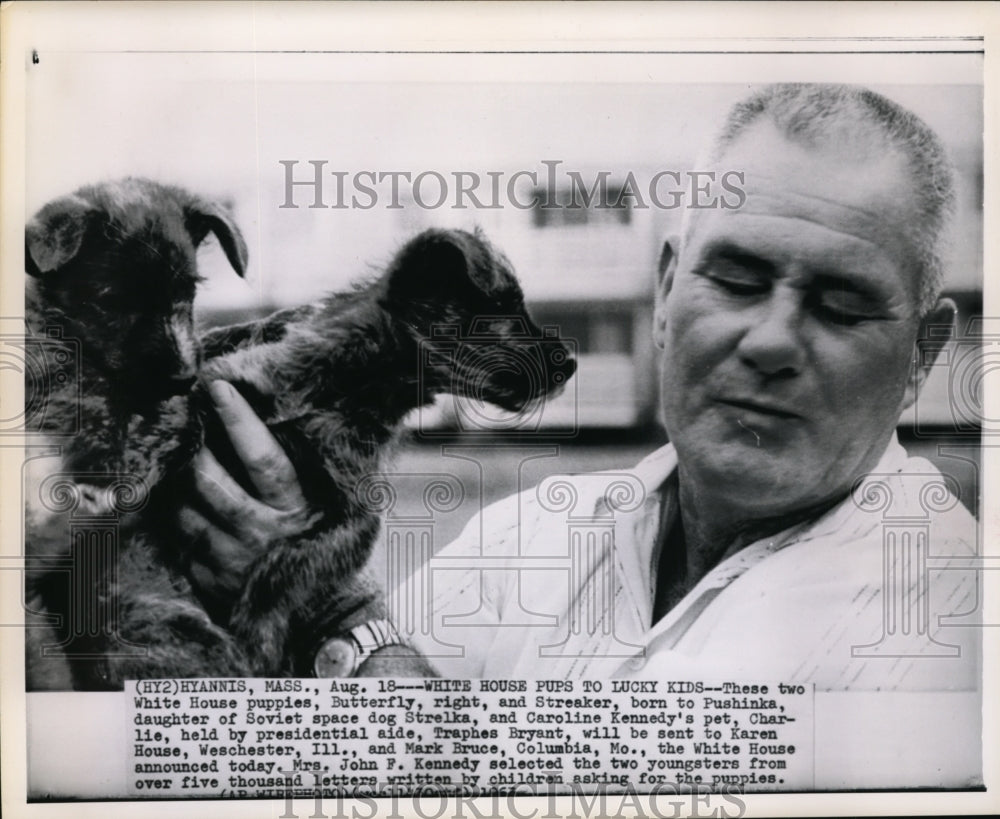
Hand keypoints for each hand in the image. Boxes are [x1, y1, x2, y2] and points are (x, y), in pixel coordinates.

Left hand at [182, 380, 319, 602]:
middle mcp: (265, 534)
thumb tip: (269, 421)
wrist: (322, 613)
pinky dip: (173, 527)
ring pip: (187, 516)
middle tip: (183, 434)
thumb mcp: (323, 506)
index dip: (239, 420)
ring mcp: (237, 563)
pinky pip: (181, 547)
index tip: (217, 387)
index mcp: (296, 509)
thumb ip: (297, 474)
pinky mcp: (216, 584)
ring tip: (174, 471)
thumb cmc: (322, 544)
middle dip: (192, 455)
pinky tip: (175, 511)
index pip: (263, 457)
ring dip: (174, 491)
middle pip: (212, 485)